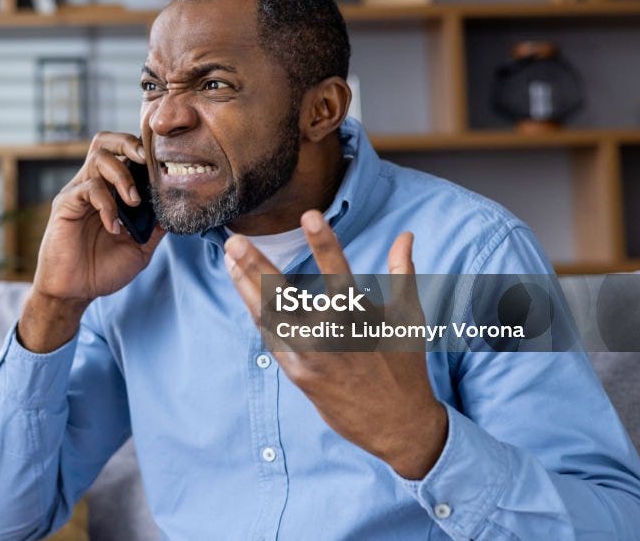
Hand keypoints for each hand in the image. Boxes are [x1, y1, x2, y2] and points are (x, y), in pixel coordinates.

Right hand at [20, 132, 165, 352]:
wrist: (75, 292)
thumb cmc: (103, 269)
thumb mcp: (141, 247)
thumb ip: (156, 226)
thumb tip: (179, 208)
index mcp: (110, 190)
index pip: (123, 153)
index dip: (143, 150)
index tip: (163, 164)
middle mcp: (92, 185)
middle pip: (105, 141)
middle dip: (129, 144)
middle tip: (146, 162)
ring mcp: (77, 193)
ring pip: (98, 158)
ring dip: (122, 176)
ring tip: (133, 202)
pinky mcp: (65, 205)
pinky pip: (88, 189)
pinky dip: (107, 205)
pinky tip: (114, 227)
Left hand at [223, 210, 446, 479]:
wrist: (397, 425)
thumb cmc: (405, 367)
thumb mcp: (409, 317)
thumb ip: (403, 272)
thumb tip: (405, 235)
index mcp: (359, 316)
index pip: (339, 269)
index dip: (324, 241)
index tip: (310, 214)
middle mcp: (329, 335)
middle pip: (284, 295)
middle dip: (257, 267)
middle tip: (235, 242)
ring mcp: (309, 356)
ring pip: (268, 317)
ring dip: (246, 287)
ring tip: (230, 260)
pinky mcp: (298, 374)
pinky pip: (271, 338)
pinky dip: (257, 314)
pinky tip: (244, 291)